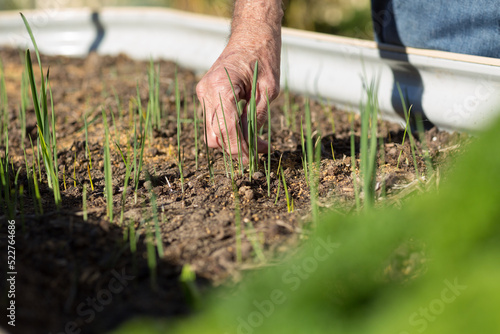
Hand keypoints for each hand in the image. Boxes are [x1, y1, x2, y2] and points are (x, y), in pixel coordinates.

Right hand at [196, 0, 282, 164]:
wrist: (251, 35)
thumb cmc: (263, 57)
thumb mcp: (269, 89)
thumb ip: (258, 115)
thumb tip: (253, 143)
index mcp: (220, 87)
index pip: (226, 128)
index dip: (240, 147)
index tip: (254, 157)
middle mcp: (206, 91)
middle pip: (215, 135)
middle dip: (236, 148)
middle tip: (259, 151)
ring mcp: (204, 94)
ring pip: (212, 132)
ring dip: (232, 141)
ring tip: (256, 142)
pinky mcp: (207, 96)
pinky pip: (214, 121)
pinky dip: (229, 130)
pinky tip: (247, 130)